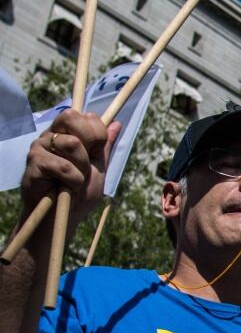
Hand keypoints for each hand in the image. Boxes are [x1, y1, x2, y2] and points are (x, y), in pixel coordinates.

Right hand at [20, 110, 120, 228]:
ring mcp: (39, 147)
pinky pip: (63, 166)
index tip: (95, 151)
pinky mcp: (34, 162)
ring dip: (82, 168)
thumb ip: (104, 146)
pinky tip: (65, 188)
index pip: (84, 115)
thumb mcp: (98, 168)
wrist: (62, 217)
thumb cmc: (79, 194)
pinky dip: (73, 181)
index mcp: (67, 134)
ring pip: (71, 144)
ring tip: (75, 180)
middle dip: (89, 143)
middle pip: (72, 117)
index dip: (97, 132)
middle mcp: (51, 136)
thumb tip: (116, 123)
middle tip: (86, 164)